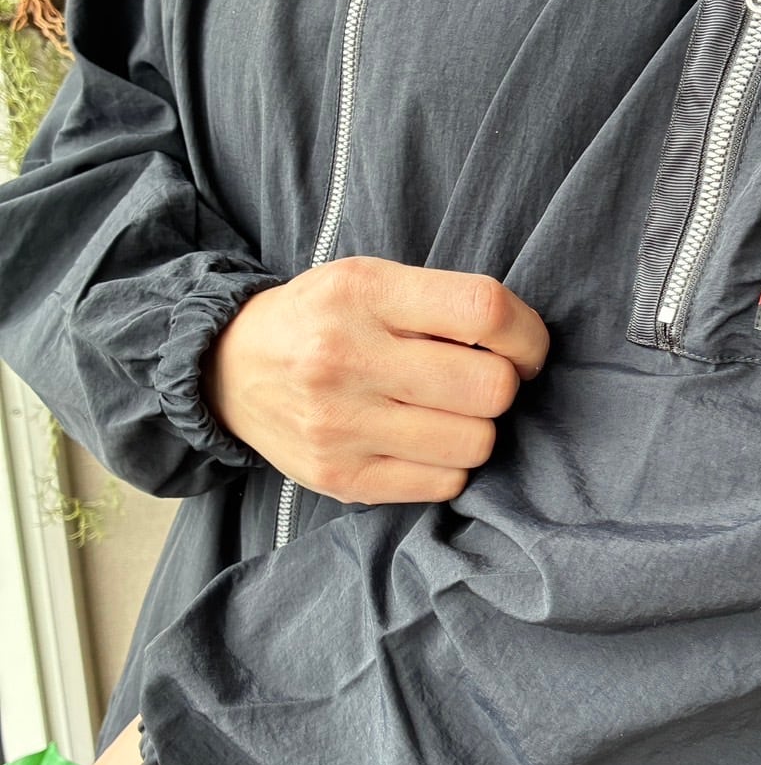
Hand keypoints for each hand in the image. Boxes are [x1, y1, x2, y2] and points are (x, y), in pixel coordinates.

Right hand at [201, 257, 549, 504]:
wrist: (229, 369)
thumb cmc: (323, 319)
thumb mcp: (370, 280)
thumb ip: (441, 302)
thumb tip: (523, 346)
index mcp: (362, 292)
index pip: (484, 310)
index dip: (527, 334)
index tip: (524, 346)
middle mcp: (345, 357)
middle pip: (490, 387)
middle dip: (503, 384)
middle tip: (481, 380)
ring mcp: (339, 424)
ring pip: (475, 443)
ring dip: (478, 428)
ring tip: (447, 411)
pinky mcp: (339, 478)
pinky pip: (444, 483)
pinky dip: (449, 464)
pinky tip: (424, 440)